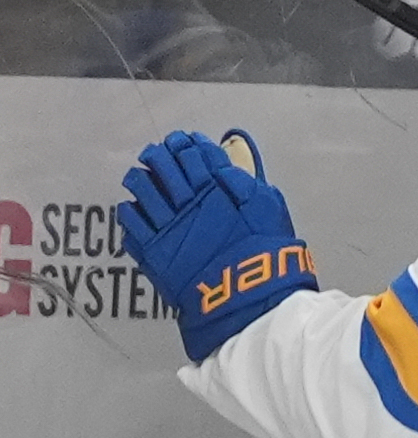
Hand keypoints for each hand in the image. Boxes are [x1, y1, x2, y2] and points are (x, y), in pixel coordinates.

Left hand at [119, 129, 317, 362]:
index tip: (181, 143)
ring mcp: (166, 223)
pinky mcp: (153, 249)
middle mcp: (186, 198)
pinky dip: (130, 211)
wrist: (248, 294)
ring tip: (139, 179)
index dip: (184, 144)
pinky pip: (131, 221)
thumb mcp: (267, 208)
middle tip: (156, 155)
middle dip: (158, 155)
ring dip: (140, 178)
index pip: (191, 152)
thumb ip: (244, 182)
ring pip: (141, 186)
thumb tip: (225, 164)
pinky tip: (133, 210)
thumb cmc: (265, 252)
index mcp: (213, 184)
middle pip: (162, 163)